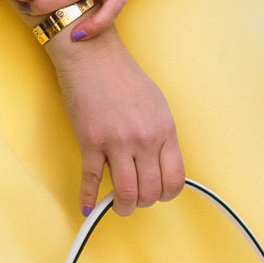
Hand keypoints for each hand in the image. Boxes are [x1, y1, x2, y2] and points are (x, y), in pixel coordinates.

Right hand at [45, 32, 184, 214]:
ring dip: (121, 206)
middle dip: (143, 202)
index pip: (175, 179)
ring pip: (126, 193)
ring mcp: (117, 142)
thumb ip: (159, 136)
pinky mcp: (91, 142)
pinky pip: (91, 180)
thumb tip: (157, 165)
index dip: (166, 194)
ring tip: (117, 205)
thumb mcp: (156, 105)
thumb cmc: (123, 77)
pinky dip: (89, 198)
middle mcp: (144, 139)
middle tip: (135, 199)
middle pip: (151, 191)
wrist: (93, 56)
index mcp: (164, 130)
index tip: (158, 194)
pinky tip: (88, 205)